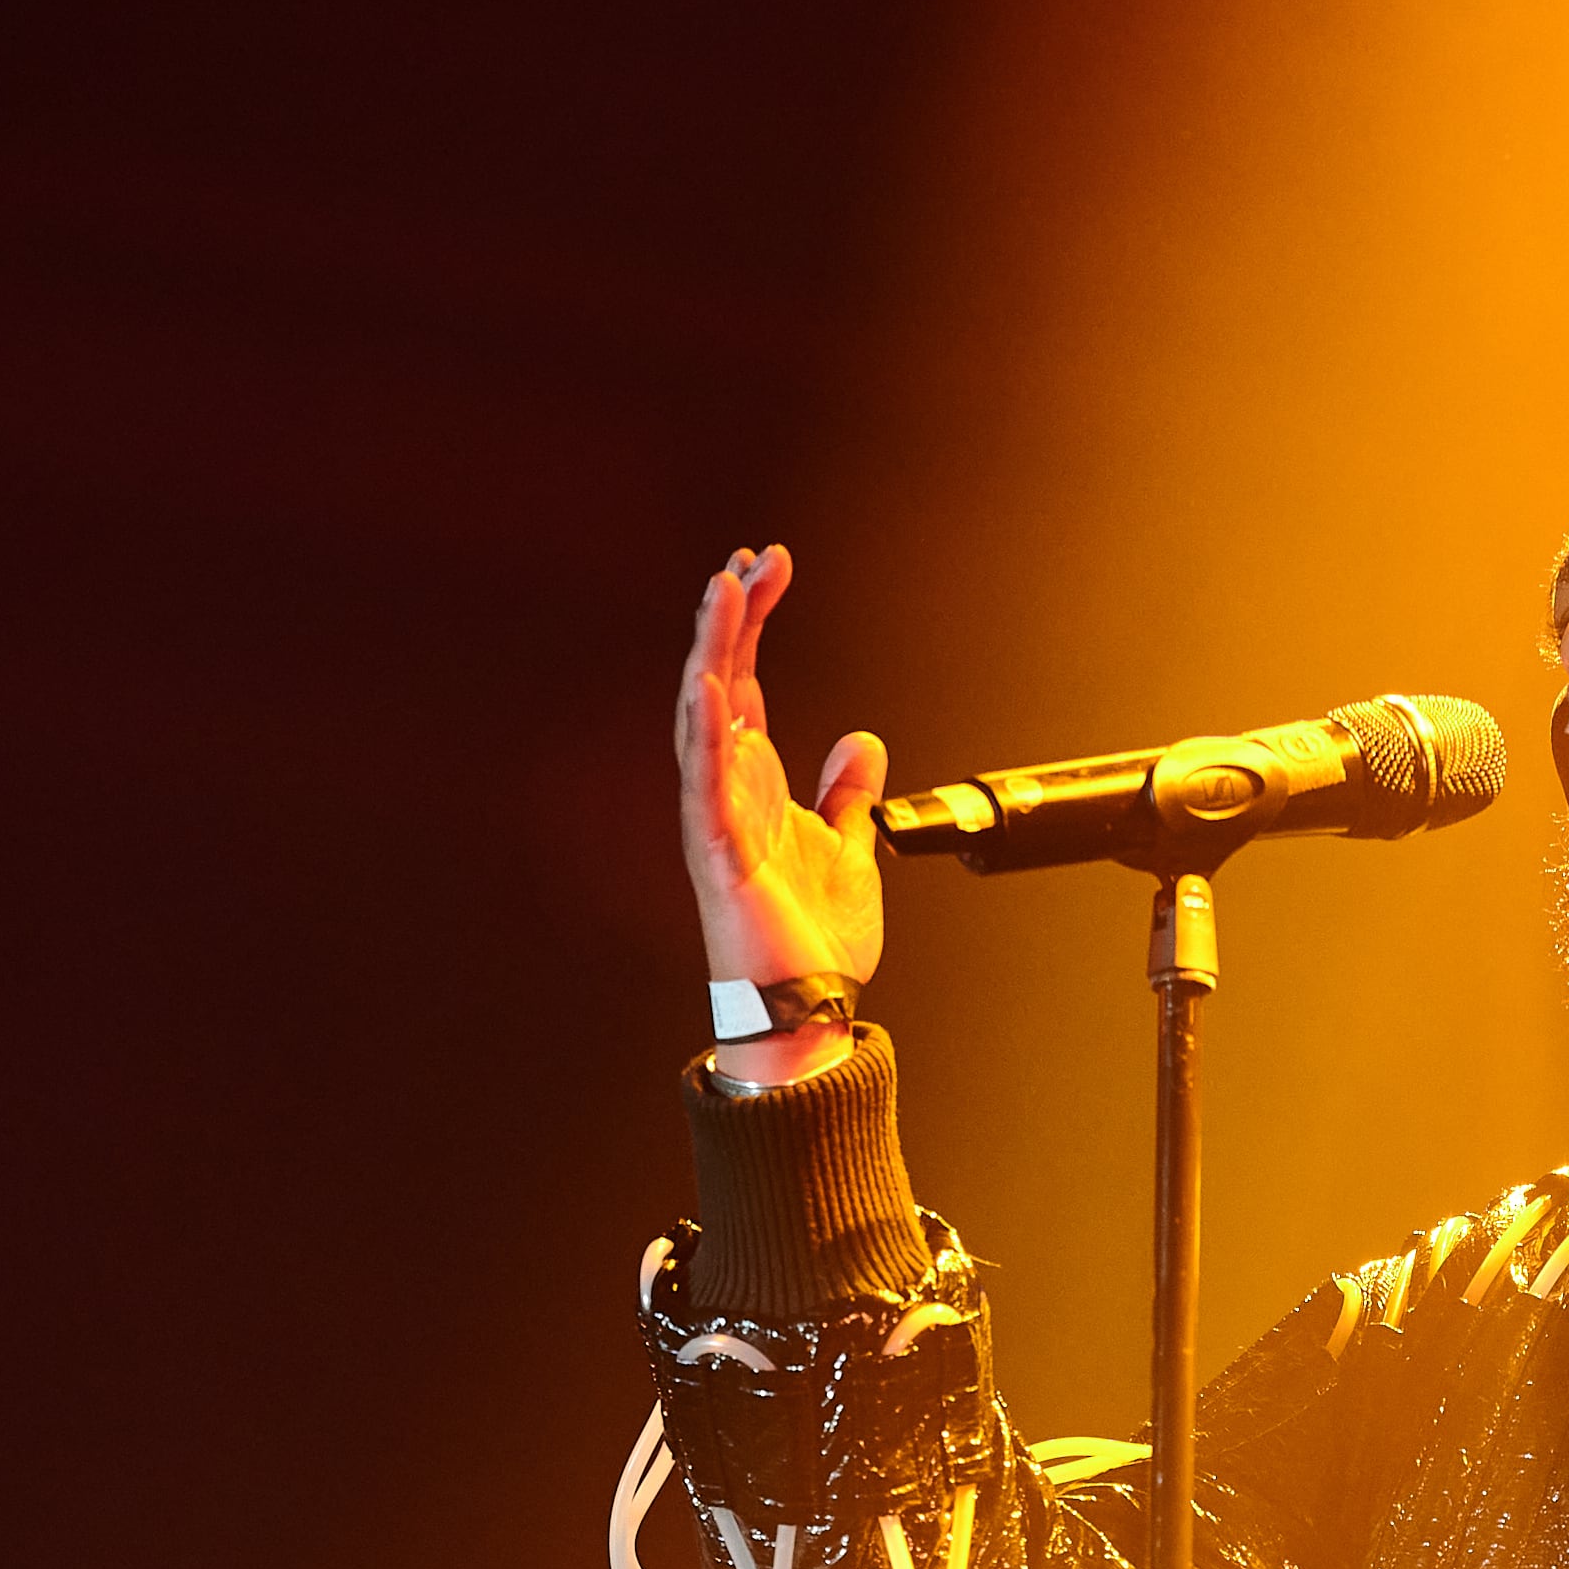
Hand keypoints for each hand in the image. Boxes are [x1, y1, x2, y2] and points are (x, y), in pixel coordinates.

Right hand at [673, 544, 885, 1077]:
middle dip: (731, 618)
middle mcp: (725, 792)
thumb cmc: (812, 939)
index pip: (746, 682)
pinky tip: (715, 687)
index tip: (767, 566)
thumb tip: (863, 741)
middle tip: (749, 559)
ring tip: (723, 592)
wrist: (807, 1009)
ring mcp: (717, 820)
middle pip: (719, 683)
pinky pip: (709, 787)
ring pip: (705, 720)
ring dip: (714, 654)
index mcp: (752, 784)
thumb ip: (849, 793)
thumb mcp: (850, 848)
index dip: (752, 623)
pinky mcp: (723, 856)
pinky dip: (711, 735)